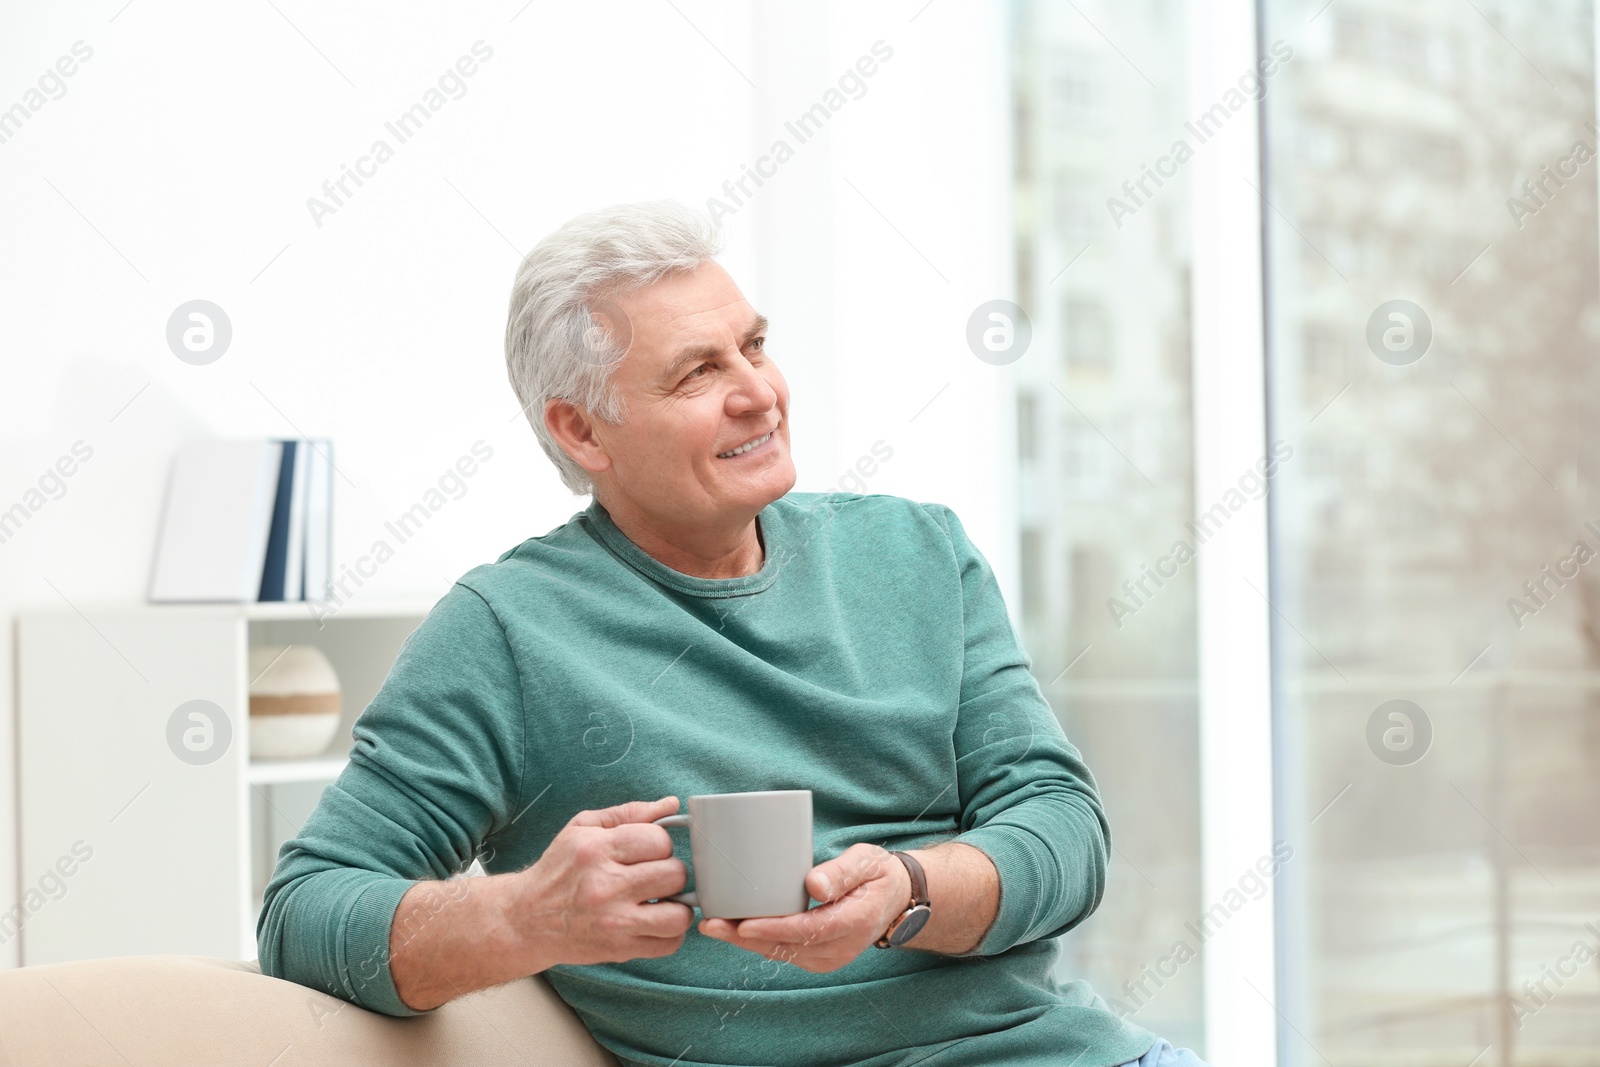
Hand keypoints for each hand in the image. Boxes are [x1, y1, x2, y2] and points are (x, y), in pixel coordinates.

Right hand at [509, 795, 693, 968]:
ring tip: (661, 901)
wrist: (526, 920)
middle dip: (671, 873)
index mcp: (597, 850)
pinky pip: (668, 944)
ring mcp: (613, 922)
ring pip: (678, 914)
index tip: (649, 852)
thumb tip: (671, 805)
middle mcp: (605, 886)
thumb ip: (629, 813)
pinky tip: (654, 922)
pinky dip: (670, 934)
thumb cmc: (558, 870)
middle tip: (654, 876)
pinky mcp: (618, 950)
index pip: (659, 841)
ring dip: (677, 906)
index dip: (660, 845)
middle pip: (674, 874)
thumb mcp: (583, 828)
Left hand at [698, 843, 912, 971]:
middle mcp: (840, 947)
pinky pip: (784, 952)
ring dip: (745, 943)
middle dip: (745, 938)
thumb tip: (814, 885)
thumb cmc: (878, 874)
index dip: (772, 929)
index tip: (741, 923)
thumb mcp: (867, 863)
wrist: (895, 899)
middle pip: (786, 947)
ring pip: (780, 953)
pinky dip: (758, 942)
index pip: (807, 930)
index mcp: (854, 922)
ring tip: (713, 926)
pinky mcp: (818, 956)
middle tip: (710, 924)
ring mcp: (829, 956)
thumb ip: (842, 873)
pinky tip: (734, 930)